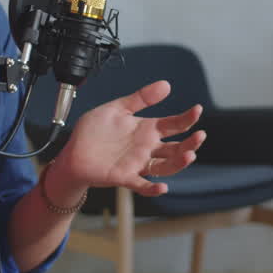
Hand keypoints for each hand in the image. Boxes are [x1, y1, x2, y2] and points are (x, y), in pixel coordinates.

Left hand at [54, 80, 205, 196]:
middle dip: (190, 143)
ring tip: (189, 155)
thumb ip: (140, 98)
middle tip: (200, 135)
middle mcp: (146, 148)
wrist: (72, 153)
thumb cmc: (93, 132)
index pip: (174, 125)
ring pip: (166, 166)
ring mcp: (137, 164)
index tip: (197, 110)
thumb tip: (166, 85)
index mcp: (146, 130)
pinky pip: (142, 185)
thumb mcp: (116, 108)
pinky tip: (162, 187)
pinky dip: (153, 188)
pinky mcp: (125, 177)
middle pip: (176, 148)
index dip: (187, 119)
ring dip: (179, 163)